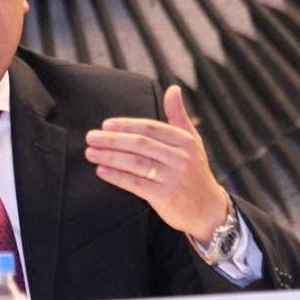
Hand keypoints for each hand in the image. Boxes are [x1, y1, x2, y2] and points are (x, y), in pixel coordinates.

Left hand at [85, 85, 226, 244]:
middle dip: (112, 140)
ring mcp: (173, 177)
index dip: (126, 125)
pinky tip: (101, 170)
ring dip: (109, 156)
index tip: (105, 125)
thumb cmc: (194, 171)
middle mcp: (180, 157)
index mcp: (184, 140)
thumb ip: (178, 115)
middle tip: (91, 137)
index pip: (150, 128)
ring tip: (90, 152)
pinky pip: (136, 183)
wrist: (209, 210)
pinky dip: (116, 176)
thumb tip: (173, 88)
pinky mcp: (165, 196)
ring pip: (135, 163)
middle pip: (140, 144)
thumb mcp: (192, 141)